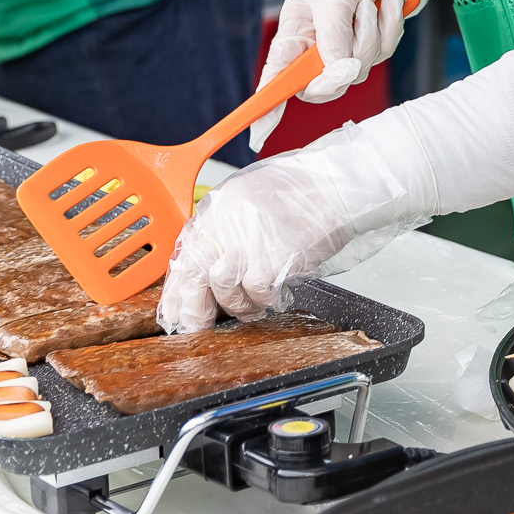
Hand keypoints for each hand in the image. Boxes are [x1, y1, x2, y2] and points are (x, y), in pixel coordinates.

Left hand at [157, 134, 429, 330]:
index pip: (182, 256)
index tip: (175, 313)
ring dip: (239, 305)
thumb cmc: (301, 193)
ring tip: (255, 306)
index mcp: (216, 207)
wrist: (338, 185)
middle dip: (195, 309)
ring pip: (224, 288)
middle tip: (198, 328)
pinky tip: (278, 296)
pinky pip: (258, 292)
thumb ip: (223, 231)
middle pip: (194, 275)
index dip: (177, 292)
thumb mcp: (249, 201)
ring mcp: (248, 237)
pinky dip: (267, 300)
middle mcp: (225, 220)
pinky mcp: (273, 255)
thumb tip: (206, 271)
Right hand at [248, 0, 413, 152]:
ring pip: (359, 69)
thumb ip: (333, 38)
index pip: (274, 80)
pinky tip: (385, 3)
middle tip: (361, 16)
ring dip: (372, 30)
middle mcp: (314, 53)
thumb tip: (337, 74)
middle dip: (350, 54)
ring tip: (368, 0)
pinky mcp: (368, 54)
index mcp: (293, 37)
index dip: (266, 108)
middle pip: (325, 86)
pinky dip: (389, 26)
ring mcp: (342, 56)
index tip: (258, 133)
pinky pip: (383, 54)